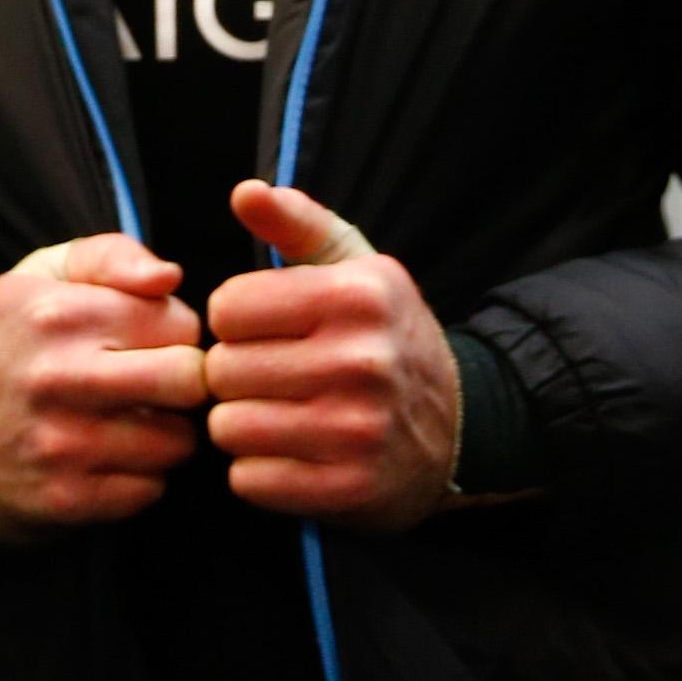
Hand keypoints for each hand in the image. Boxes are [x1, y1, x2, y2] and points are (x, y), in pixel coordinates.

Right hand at [0, 235, 208, 544]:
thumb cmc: (3, 349)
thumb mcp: (38, 278)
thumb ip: (111, 256)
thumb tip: (168, 276)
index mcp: (57, 313)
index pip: (181, 323)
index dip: (175, 336)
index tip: (147, 347)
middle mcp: (57, 376)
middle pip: (190, 380)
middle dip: (185, 386)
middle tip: (157, 391)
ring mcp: (60, 443)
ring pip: (178, 442)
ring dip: (163, 438)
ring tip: (124, 427)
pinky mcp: (64, 501)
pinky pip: (150, 490)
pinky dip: (138, 480)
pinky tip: (104, 463)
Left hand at [200, 182, 463, 533]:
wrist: (459, 427)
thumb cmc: (386, 337)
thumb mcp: (355, 267)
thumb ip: (296, 223)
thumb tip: (246, 191)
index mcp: (358, 296)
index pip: (227, 308)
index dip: (236, 322)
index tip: (267, 332)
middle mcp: (362, 360)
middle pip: (222, 371)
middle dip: (235, 376)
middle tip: (272, 379)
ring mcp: (358, 430)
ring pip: (229, 428)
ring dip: (243, 426)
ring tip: (280, 416)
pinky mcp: (351, 489)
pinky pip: (249, 480)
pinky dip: (260, 472)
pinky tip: (294, 456)